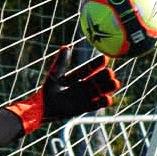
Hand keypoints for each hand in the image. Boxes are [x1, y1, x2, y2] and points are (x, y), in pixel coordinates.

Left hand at [5, 47, 120, 132]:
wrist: (41, 108)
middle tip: (110, 72)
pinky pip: (94, 106)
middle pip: (96, 80)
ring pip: (99, 92)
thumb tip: (66, 47)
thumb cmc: (46, 91)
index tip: (105, 58)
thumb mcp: (55, 75)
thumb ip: (61, 62)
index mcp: (75, 78)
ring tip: (115, 83)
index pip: (87, 69)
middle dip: (104, 77)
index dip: (96, 64)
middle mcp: (81, 87)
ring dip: (107, 88)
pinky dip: (101, 103)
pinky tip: (108, 99)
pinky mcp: (82, 109)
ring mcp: (83, 98)